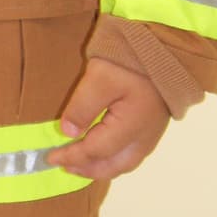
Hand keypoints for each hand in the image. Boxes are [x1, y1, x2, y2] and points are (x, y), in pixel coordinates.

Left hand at [46, 57, 169, 180]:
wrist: (165, 48)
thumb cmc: (131, 62)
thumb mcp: (99, 77)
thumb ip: (82, 107)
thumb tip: (68, 133)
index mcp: (130, 128)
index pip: (95, 151)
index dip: (71, 156)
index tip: (51, 156)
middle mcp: (143, 138)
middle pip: (111, 166)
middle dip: (85, 169)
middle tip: (62, 165)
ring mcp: (151, 135)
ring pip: (124, 164)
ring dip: (99, 168)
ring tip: (79, 165)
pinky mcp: (154, 128)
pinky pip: (132, 155)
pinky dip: (113, 160)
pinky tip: (103, 153)